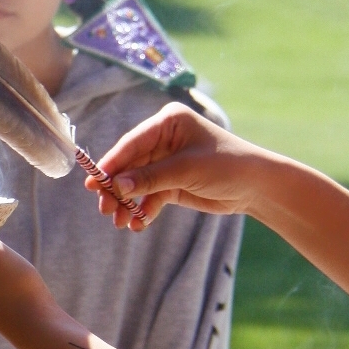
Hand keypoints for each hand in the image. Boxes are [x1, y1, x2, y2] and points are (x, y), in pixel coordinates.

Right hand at [86, 103, 268, 229]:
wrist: (256, 186)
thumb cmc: (226, 165)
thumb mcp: (185, 170)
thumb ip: (149, 178)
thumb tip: (115, 186)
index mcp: (167, 123)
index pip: (131, 143)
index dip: (111, 163)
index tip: (93, 182)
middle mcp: (163, 140)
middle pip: (129, 165)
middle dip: (116, 188)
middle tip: (104, 208)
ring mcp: (166, 163)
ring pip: (136, 183)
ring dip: (126, 203)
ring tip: (118, 221)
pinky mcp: (171, 183)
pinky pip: (149, 197)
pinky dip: (142, 211)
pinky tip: (137, 225)